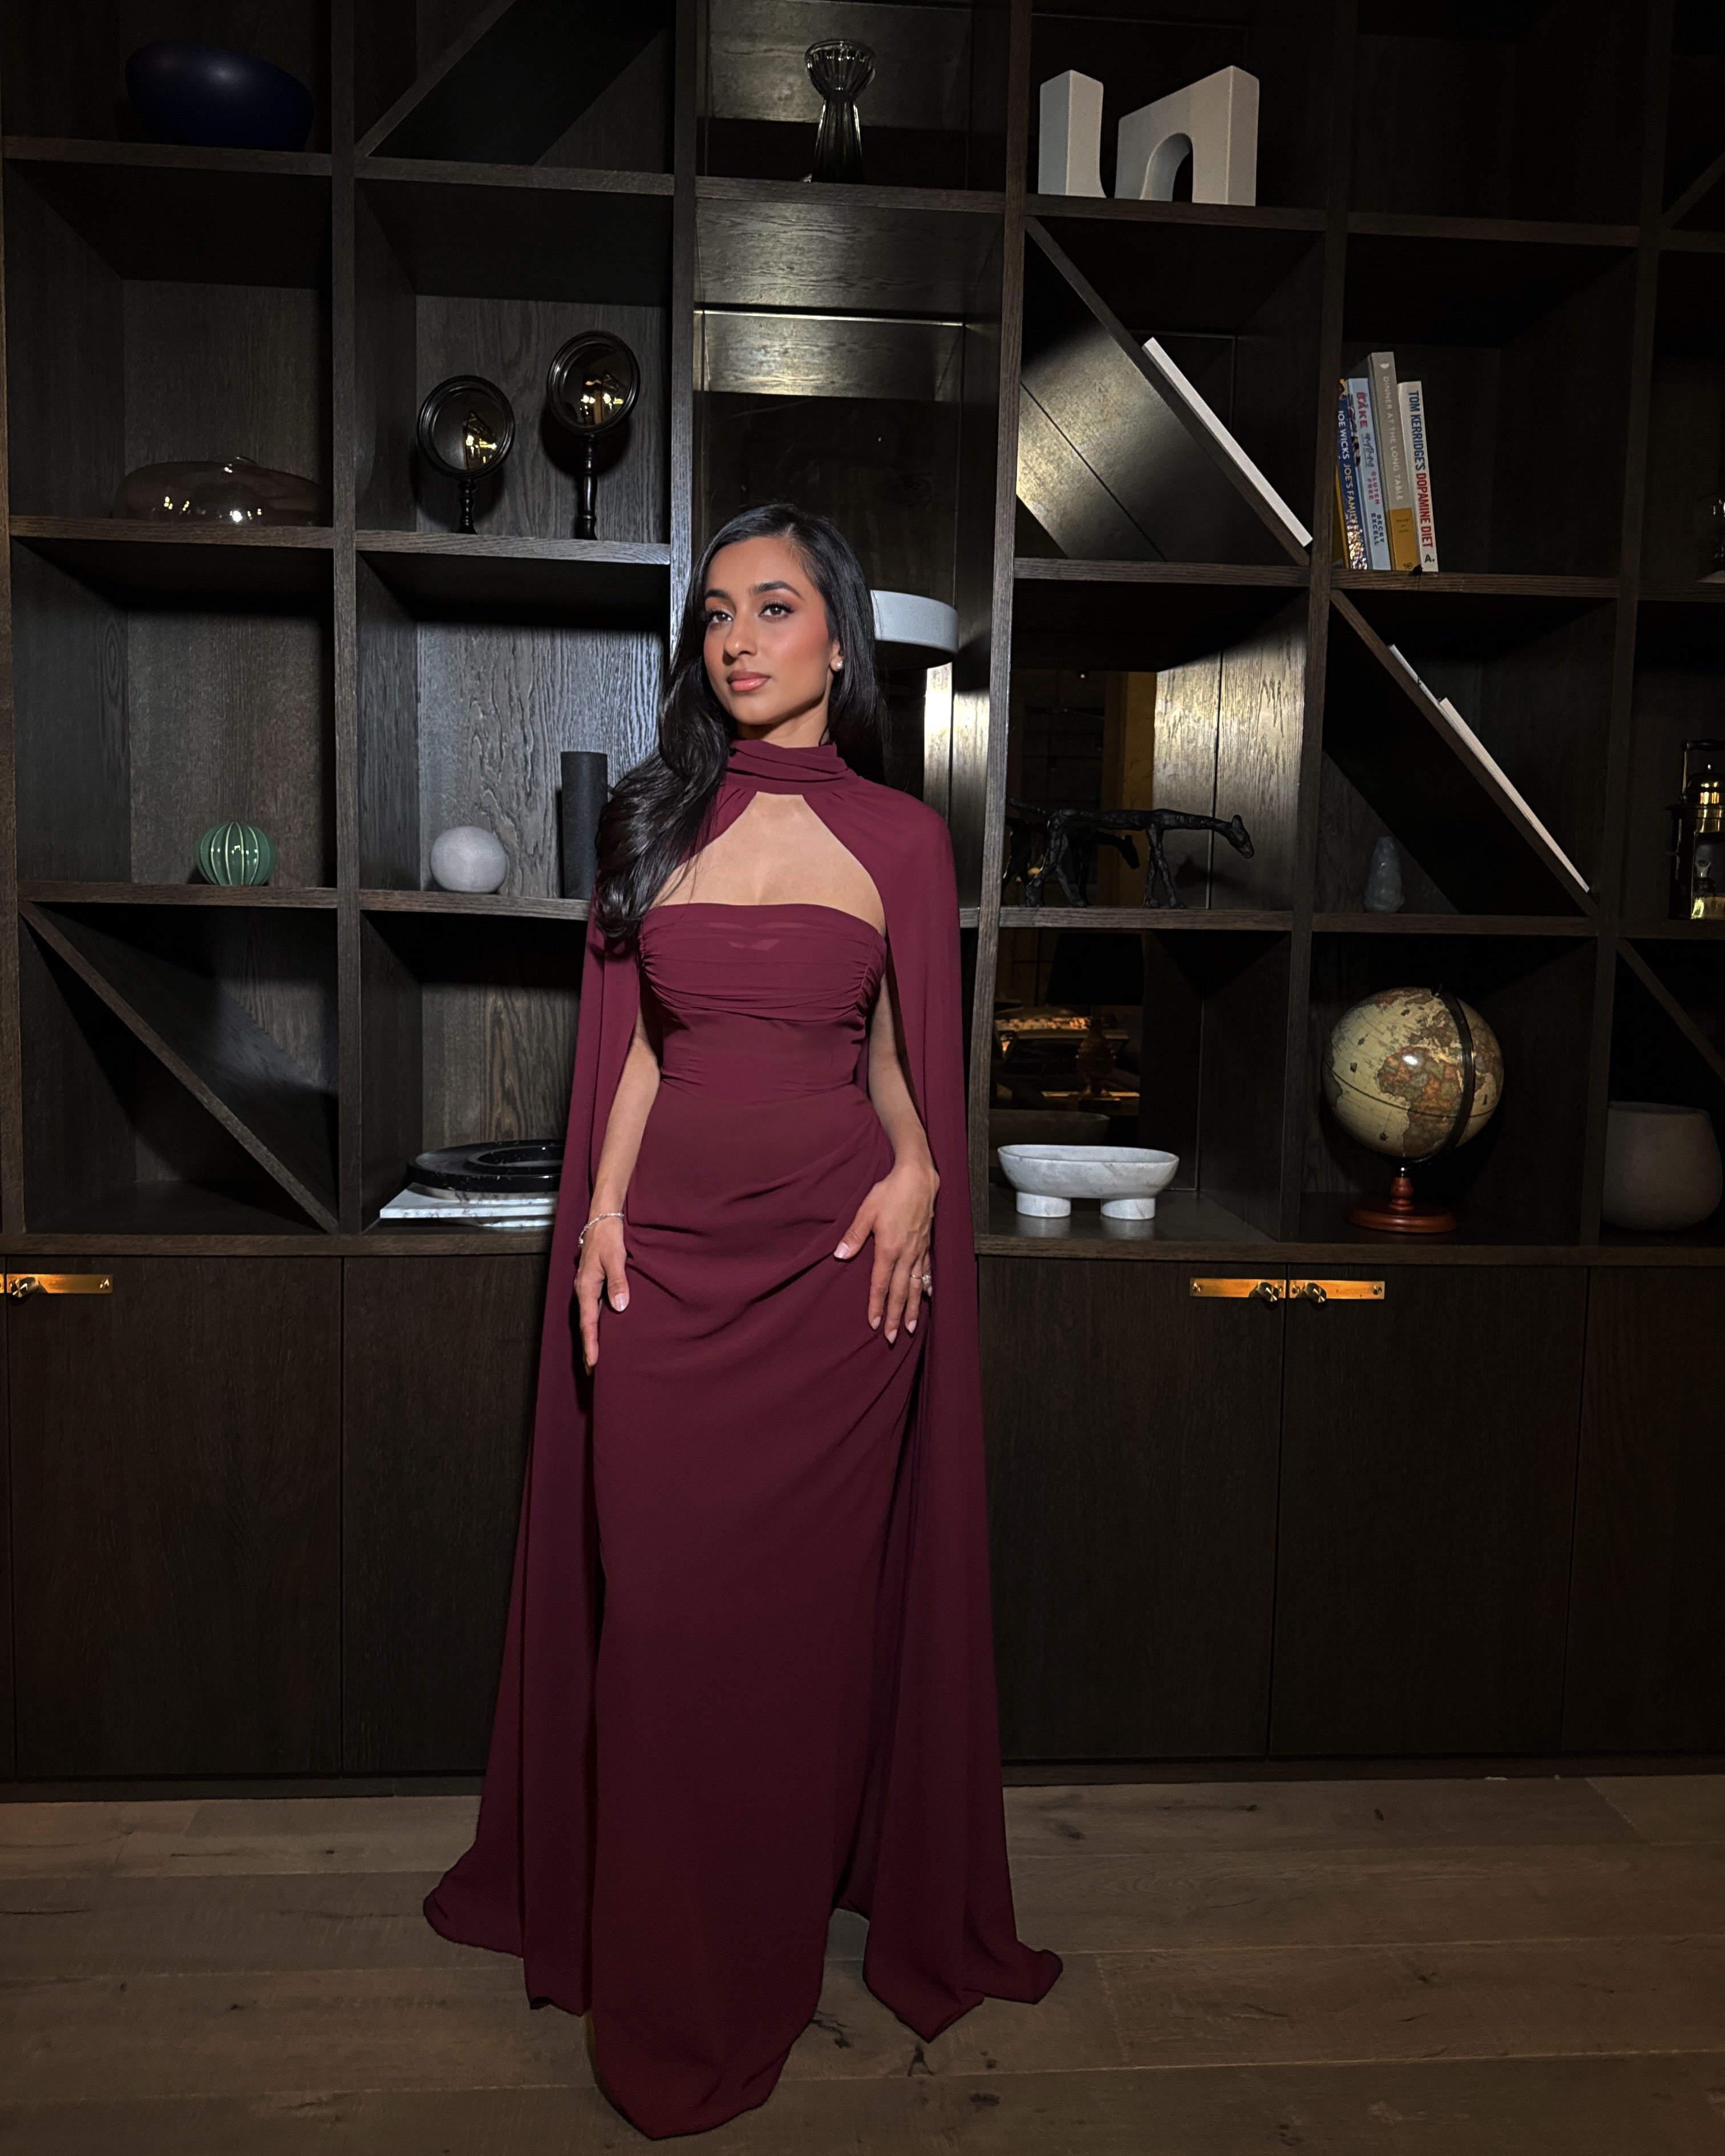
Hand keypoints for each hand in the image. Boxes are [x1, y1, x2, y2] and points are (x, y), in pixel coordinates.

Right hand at [575, 1215, 628, 1369]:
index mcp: (586, 1287)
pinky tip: (603, 1331)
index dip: (591, 1344)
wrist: (602, 1219)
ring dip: (592, 1337)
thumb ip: (618, 1282)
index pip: (588, 1323)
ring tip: (596, 1357)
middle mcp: (584, 1290)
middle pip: (586, 1325)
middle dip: (588, 1347)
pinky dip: (596, 1324)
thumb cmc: (608, 1237)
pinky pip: (593, 1309)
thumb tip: (620, 1307)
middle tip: (592, 1371)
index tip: (593, 1363)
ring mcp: (588, 1287)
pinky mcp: (594, 1283)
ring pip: (589, 1318)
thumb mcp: (615, 1258)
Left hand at [834, 1158, 937, 1343]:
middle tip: (891, 1337)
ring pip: (916, 1286)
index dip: (877, 1306)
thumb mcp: (866, 1211)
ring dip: (911, 1308)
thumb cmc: (890, 1192)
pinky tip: (928, 1297)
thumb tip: (839, 1256)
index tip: (874, 1324)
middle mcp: (906, 1254)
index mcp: (888, 1249)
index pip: (880, 1284)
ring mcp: (919, 1250)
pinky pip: (927, 1271)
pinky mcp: (927, 1244)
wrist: (918, 1177)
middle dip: (894, 1316)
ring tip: (909, 1327)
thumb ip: (854, 1236)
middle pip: (900, 1292)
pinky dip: (927, 1287)